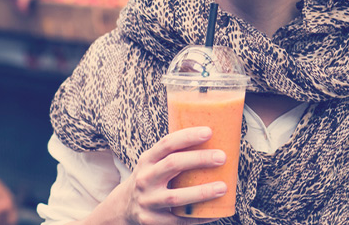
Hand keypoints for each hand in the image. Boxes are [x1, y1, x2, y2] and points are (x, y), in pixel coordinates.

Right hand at [107, 127, 228, 224]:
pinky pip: (178, 220)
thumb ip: (178, 152)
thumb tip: (218, 137)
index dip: (188, 136)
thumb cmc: (152, 177)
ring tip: (223, 187)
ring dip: (201, 192)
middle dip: (199, 159)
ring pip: (175, 197)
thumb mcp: (156, 162)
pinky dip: (198, 217)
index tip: (209, 132)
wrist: (125, 205)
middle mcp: (145, 178)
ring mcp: (147, 201)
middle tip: (222, 157)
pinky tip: (216, 212)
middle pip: (172, 164)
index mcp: (148, 160)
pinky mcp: (151, 220)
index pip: (167, 143)